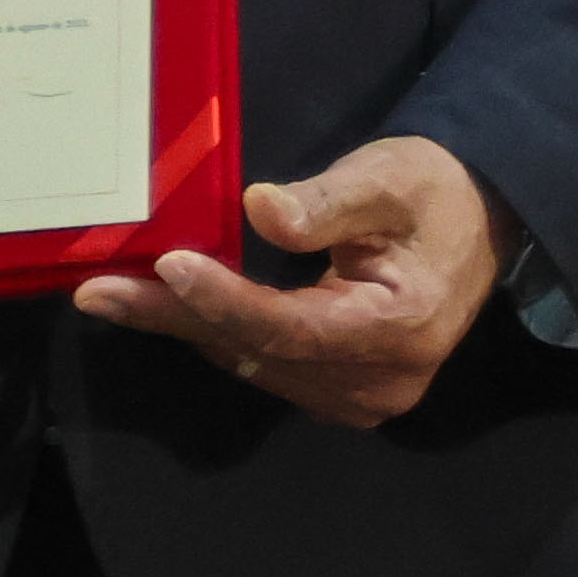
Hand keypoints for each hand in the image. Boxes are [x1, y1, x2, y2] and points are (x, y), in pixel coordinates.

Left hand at [74, 136, 515, 426]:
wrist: (478, 227)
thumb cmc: (434, 195)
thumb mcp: (390, 177)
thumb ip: (329, 200)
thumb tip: (260, 209)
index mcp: (401, 327)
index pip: (291, 325)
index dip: (223, 299)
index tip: (166, 265)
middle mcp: (380, 381)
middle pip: (257, 351)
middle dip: (176, 317)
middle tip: (99, 293)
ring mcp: (362, 399)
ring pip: (252, 364)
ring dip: (186, 328)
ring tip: (117, 296)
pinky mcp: (344, 396)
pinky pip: (264, 367)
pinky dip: (217, 334)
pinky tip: (171, 308)